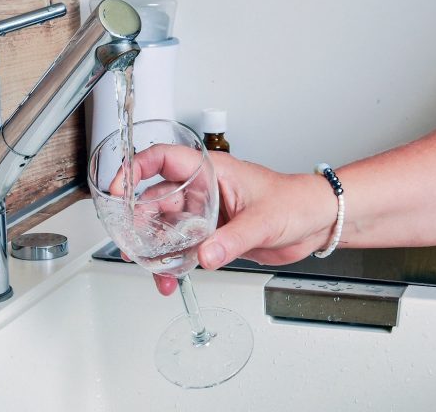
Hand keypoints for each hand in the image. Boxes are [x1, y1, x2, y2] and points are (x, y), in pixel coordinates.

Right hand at [110, 144, 337, 294]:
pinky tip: (171, 277)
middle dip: (140, 222)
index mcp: (211, 171)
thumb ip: (232, 240)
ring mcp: (205, 213)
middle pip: (156, 199)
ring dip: (156, 249)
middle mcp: (203, 189)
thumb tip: (204, 256)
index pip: (163, 159)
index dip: (135, 169)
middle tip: (132, 243)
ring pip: (166, 228)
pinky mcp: (211, 235)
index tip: (120, 190)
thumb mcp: (263, 219)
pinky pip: (183, 248)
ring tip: (151, 269)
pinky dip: (174, 264)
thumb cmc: (295, 202)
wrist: (315, 223)